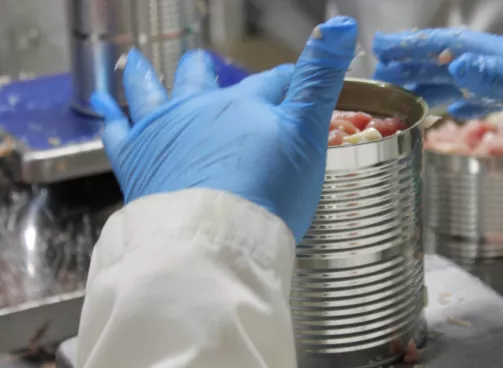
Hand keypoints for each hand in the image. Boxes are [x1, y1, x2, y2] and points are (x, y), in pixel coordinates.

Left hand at [91, 16, 357, 240]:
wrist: (216, 237)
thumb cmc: (270, 188)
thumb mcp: (308, 132)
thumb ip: (321, 79)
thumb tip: (342, 24)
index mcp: (247, 104)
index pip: (275, 82)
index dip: (291, 80)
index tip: (298, 82)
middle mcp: (202, 109)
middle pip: (203, 80)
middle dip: (205, 71)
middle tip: (199, 62)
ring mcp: (165, 132)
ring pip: (152, 93)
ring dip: (147, 77)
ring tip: (135, 62)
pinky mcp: (137, 161)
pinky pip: (117, 130)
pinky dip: (111, 116)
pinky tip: (103, 106)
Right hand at [372, 29, 502, 167]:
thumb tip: (457, 66)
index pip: (456, 47)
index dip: (417, 47)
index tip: (384, 47)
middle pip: (454, 60)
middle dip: (414, 63)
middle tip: (378, 70)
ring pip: (465, 80)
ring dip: (429, 82)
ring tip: (399, 88)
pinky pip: (484, 99)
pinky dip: (458, 102)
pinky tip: (444, 108)